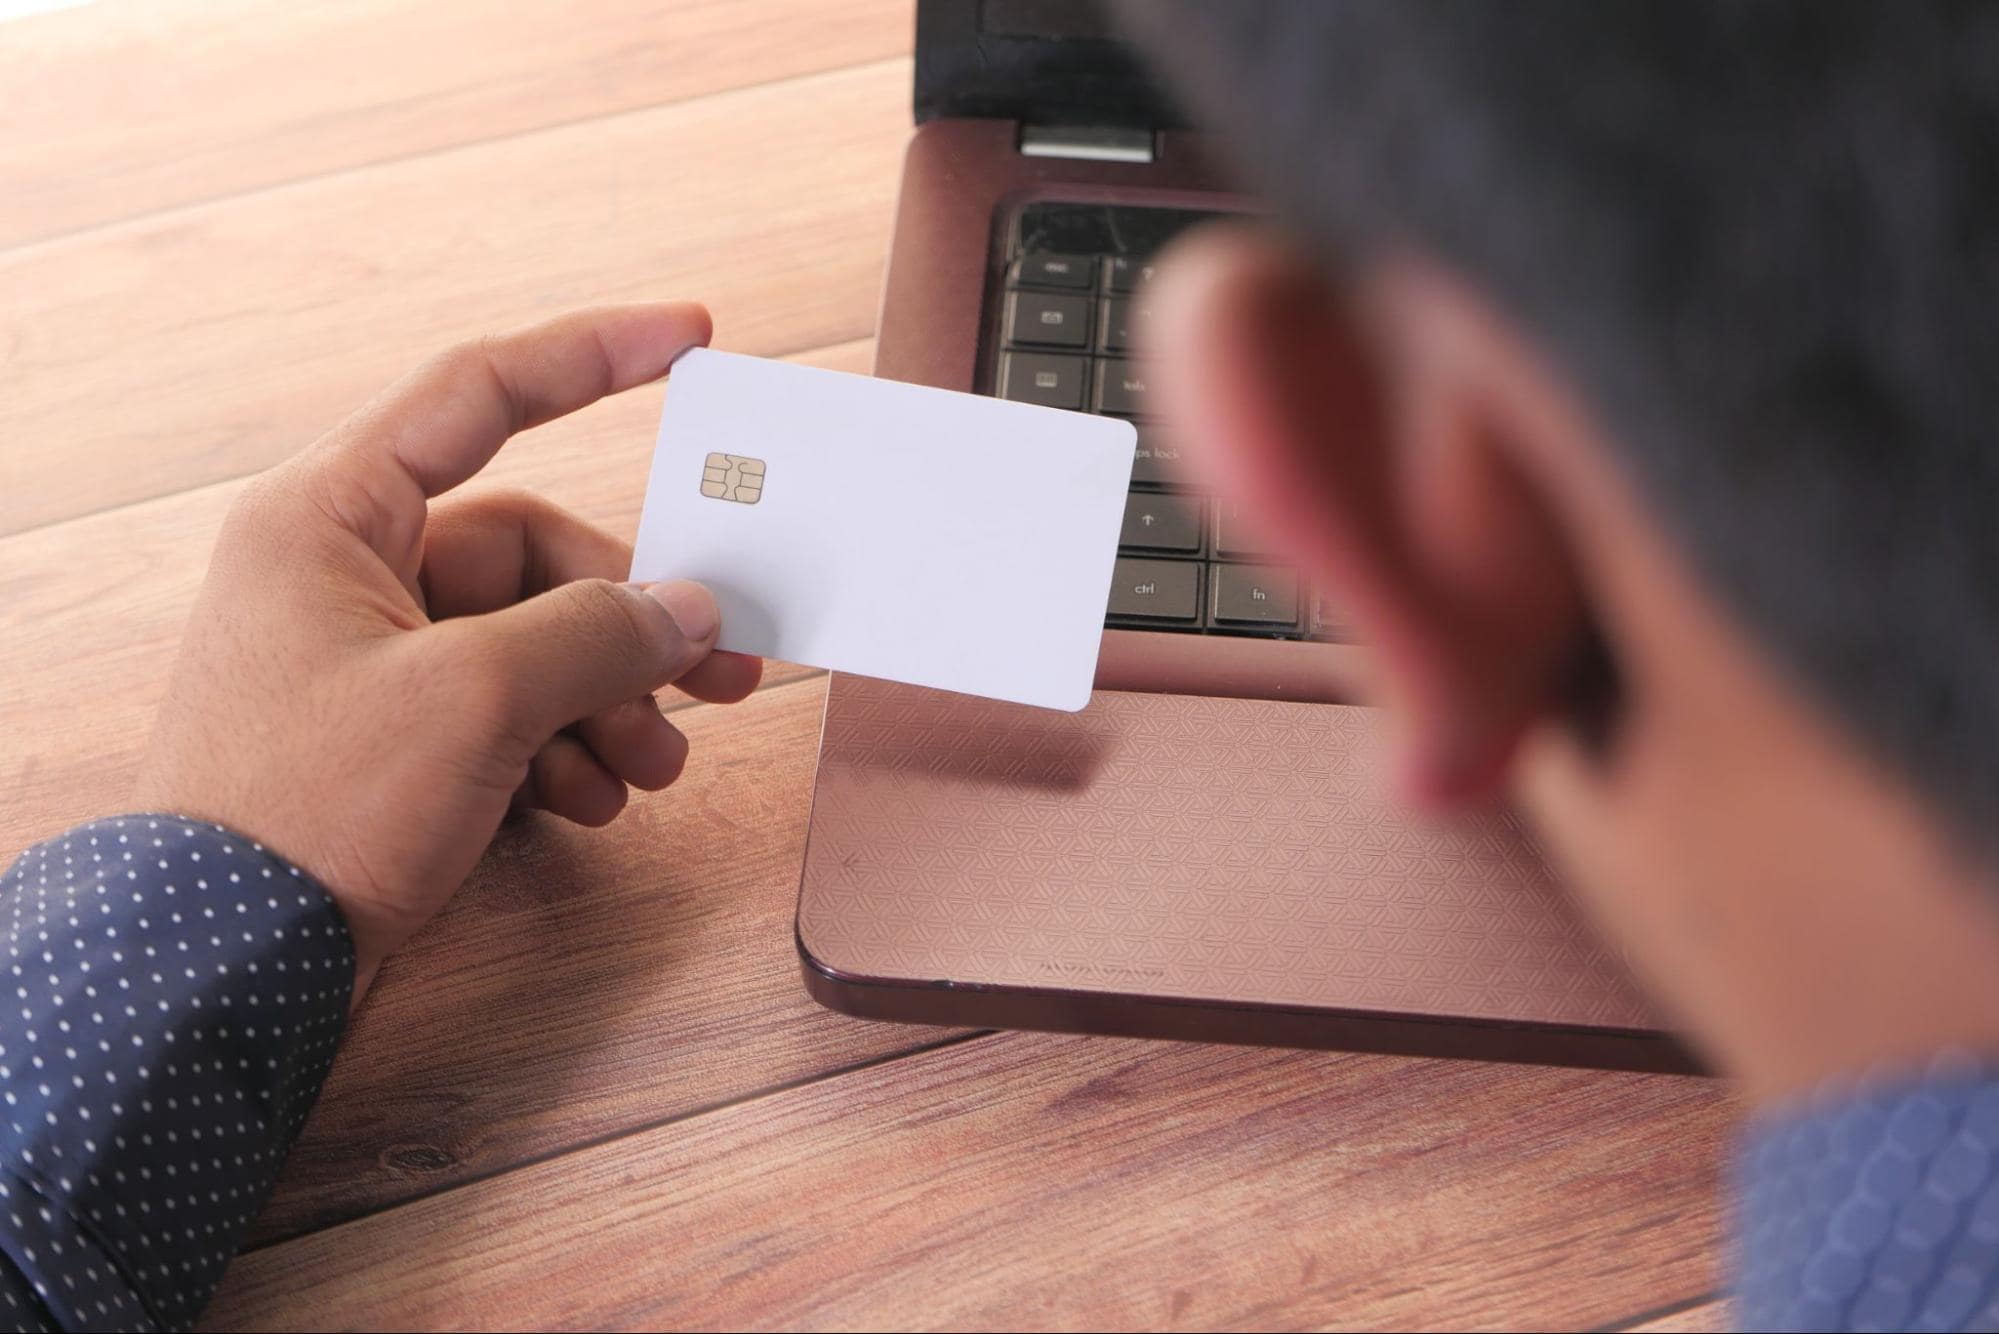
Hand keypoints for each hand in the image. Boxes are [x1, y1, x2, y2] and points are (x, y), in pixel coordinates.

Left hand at [133, 303, 761, 999]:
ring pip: (531, 642)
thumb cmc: (305, 808)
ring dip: (610, 697)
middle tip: (719, 666)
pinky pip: (506, 712)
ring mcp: (369, 661)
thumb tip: (686, 615)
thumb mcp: (474, 700)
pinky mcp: (390, 740)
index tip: (686, 336)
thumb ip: (596, 637)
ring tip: (657, 761)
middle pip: (533, 552)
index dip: (591, 355)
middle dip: (629, 616)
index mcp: (333, 516)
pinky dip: (564, 750)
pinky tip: (594, 800)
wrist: (219, 967)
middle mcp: (349, 574)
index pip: (479, 393)